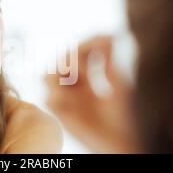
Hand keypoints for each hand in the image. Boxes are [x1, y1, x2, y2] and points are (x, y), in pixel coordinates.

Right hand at [45, 36, 138, 152]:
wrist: (121, 138)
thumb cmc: (124, 112)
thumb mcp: (118, 81)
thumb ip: (109, 59)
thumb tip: (109, 34)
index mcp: (85, 77)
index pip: (76, 53)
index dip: (86, 45)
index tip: (105, 40)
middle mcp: (72, 87)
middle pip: (59, 61)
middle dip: (73, 57)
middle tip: (89, 61)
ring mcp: (65, 99)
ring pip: (48, 76)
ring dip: (63, 73)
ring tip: (82, 77)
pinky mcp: (62, 114)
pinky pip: (50, 99)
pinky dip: (60, 94)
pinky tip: (75, 95)